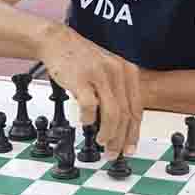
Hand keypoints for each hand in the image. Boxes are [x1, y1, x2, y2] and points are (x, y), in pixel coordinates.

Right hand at [39, 26, 143, 156]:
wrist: (58, 41)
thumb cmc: (80, 59)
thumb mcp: (107, 71)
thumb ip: (116, 93)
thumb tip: (122, 126)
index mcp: (127, 71)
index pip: (136, 109)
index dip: (133, 133)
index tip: (129, 147)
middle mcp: (117, 72)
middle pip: (126, 114)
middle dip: (121, 139)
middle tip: (114, 152)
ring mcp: (100, 74)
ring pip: (113, 113)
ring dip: (108, 133)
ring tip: (102, 141)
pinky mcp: (82, 78)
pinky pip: (90, 106)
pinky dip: (89, 119)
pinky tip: (86, 123)